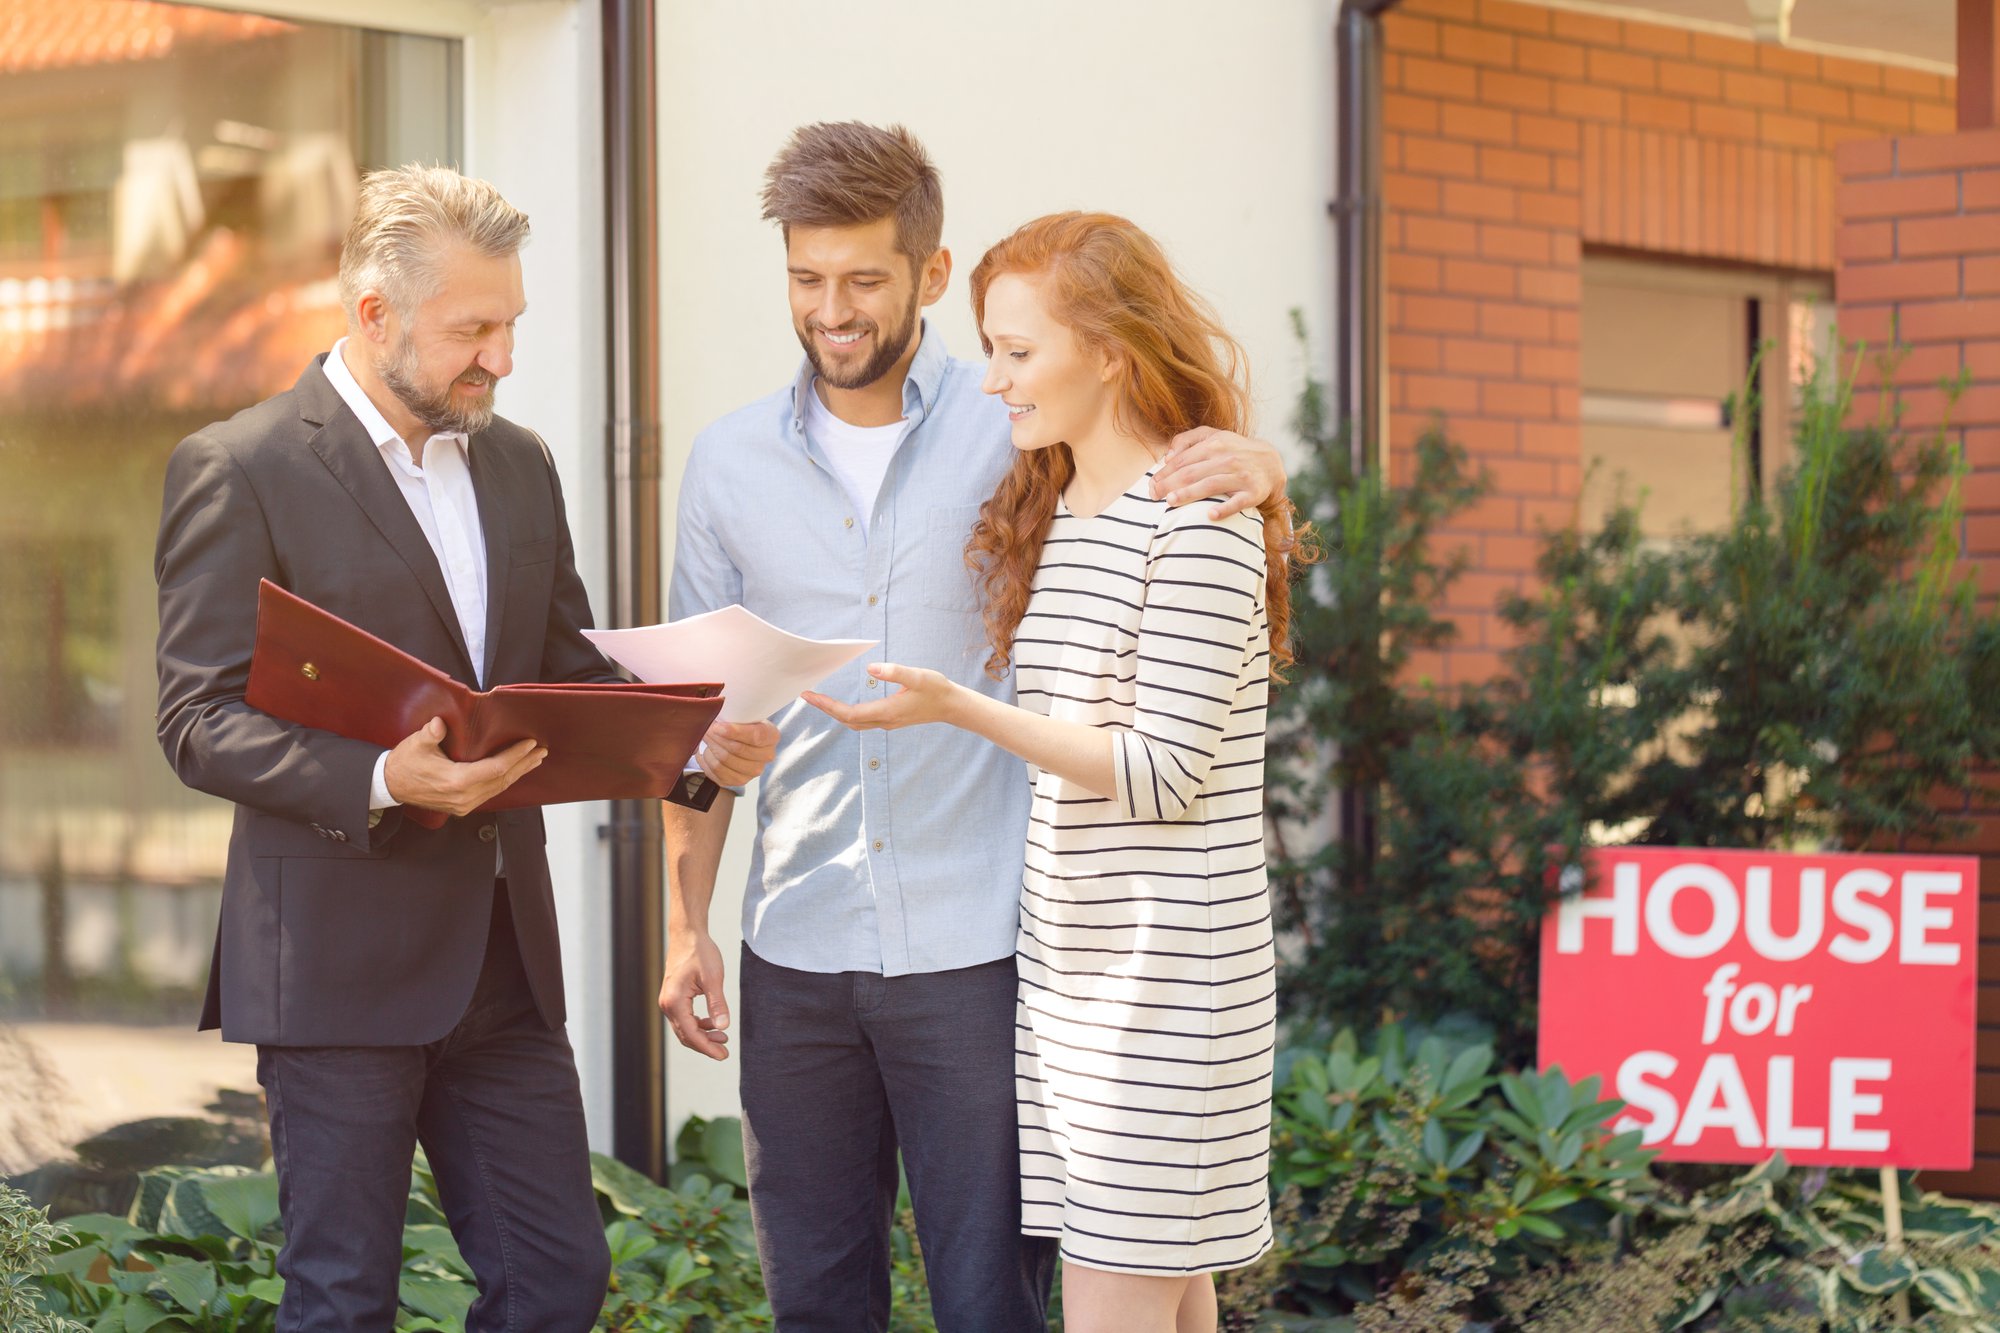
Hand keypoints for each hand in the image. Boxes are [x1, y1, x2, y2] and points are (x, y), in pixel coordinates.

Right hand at [383, 716, 543, 816]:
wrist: (391, 785)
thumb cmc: (404, 763)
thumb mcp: (416, 744)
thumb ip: (430, 734)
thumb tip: (439, 724)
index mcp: (456, 782)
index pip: (495, 769)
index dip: (515, 756)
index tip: (530, 744)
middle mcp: (464, 797)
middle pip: (502, 780)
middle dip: (524, 764)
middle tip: (540, 751)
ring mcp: (464, 804)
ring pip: (499, 788)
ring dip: (518, 773)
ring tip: (534, 760)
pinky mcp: (463, 806)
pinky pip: (490, 793)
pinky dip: (504, 781)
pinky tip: (514, 772)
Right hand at [660, 931, 729, 1060]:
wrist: (687, 934)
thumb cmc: (700, 952)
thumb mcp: (713, 978)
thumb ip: (717, 1004)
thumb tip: (723, 1027)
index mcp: (675, 1001)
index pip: (691, 1034)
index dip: (707, 1048)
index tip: (723, 1055)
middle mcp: (667, 1004)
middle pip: (686, 1035)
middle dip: (705, 1045)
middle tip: (725, 1052)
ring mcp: (668, 1001)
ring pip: (684, 1028)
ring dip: (702, 1036)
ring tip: (723, 1038)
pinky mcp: (673, 997)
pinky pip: (684, 1018)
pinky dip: (698, 1025)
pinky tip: (712, 1025)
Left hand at [696, 719, 779, 786]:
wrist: (743, 739)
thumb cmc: (742, 723)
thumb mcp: (744, 713)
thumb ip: (735, 713)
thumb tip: (714, 716)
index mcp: (772, 736)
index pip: (756, 736)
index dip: (735, 732)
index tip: (717, 726)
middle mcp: (767, 756)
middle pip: (737, 750)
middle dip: (716, 738)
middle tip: (706, 728)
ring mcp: (753, 772)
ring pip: (724, 762)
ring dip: (710, 748)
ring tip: (704, 737)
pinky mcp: (738, 781)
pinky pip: (716, 773)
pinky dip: (706, 761)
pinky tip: (704, 752)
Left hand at [803, 663, 957, 730]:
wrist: (952, 706)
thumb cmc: (936, 689)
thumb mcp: (917, 676)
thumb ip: (894, 672)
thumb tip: (871, 668)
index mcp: (887, 711)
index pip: (849, 713)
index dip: (827, 706)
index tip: (810, 695)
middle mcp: (884, 721)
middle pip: (847, 720)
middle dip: (826, 709)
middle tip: (807, 696)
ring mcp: (887, 722)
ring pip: (854, 723)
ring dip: (835, 713)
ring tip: (820, 700)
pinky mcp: (890, 720)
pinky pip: (862, 720)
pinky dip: (847, 714)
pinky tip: (842, 706)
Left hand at [1152, 425, 1289, 520]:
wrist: (1270, 462)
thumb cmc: (1233, 450)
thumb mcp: (1213, 436)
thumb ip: (1188, 439)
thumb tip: (1167, 455)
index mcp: (1214, 444)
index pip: (1183, 460)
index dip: (1165, 473)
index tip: (1151, 485)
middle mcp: (1227, 459)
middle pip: (1192, 472)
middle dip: (1170, 484)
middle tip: (1153, 496)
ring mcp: (1241, 476)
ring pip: (1211, 484)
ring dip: (1190, 493)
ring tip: (1171, 502)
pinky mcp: (1253, 492)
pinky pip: (1238, 502)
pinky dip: (1225, 508)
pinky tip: (1210, 515)